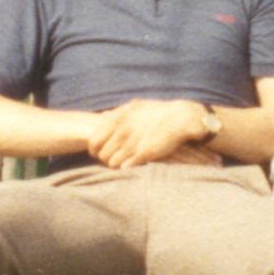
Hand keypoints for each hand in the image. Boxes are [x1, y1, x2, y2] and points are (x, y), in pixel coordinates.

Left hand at [88, 99, 211, 168]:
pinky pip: (125, 167)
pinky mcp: (144, 154)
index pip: (93, 140)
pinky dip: (126, 168)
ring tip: (124, 162)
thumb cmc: (157, 113)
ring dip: (116, 165)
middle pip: (102, 155)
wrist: (180, 118)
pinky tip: (133, 164)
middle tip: (113, 159)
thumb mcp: (135, 106)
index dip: (94, 150)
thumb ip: (117, 113)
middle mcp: (123, 130)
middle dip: (106, 159)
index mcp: (118, 119)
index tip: (99, 152)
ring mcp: (133, 142)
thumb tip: (103, 117)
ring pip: (112, 163)